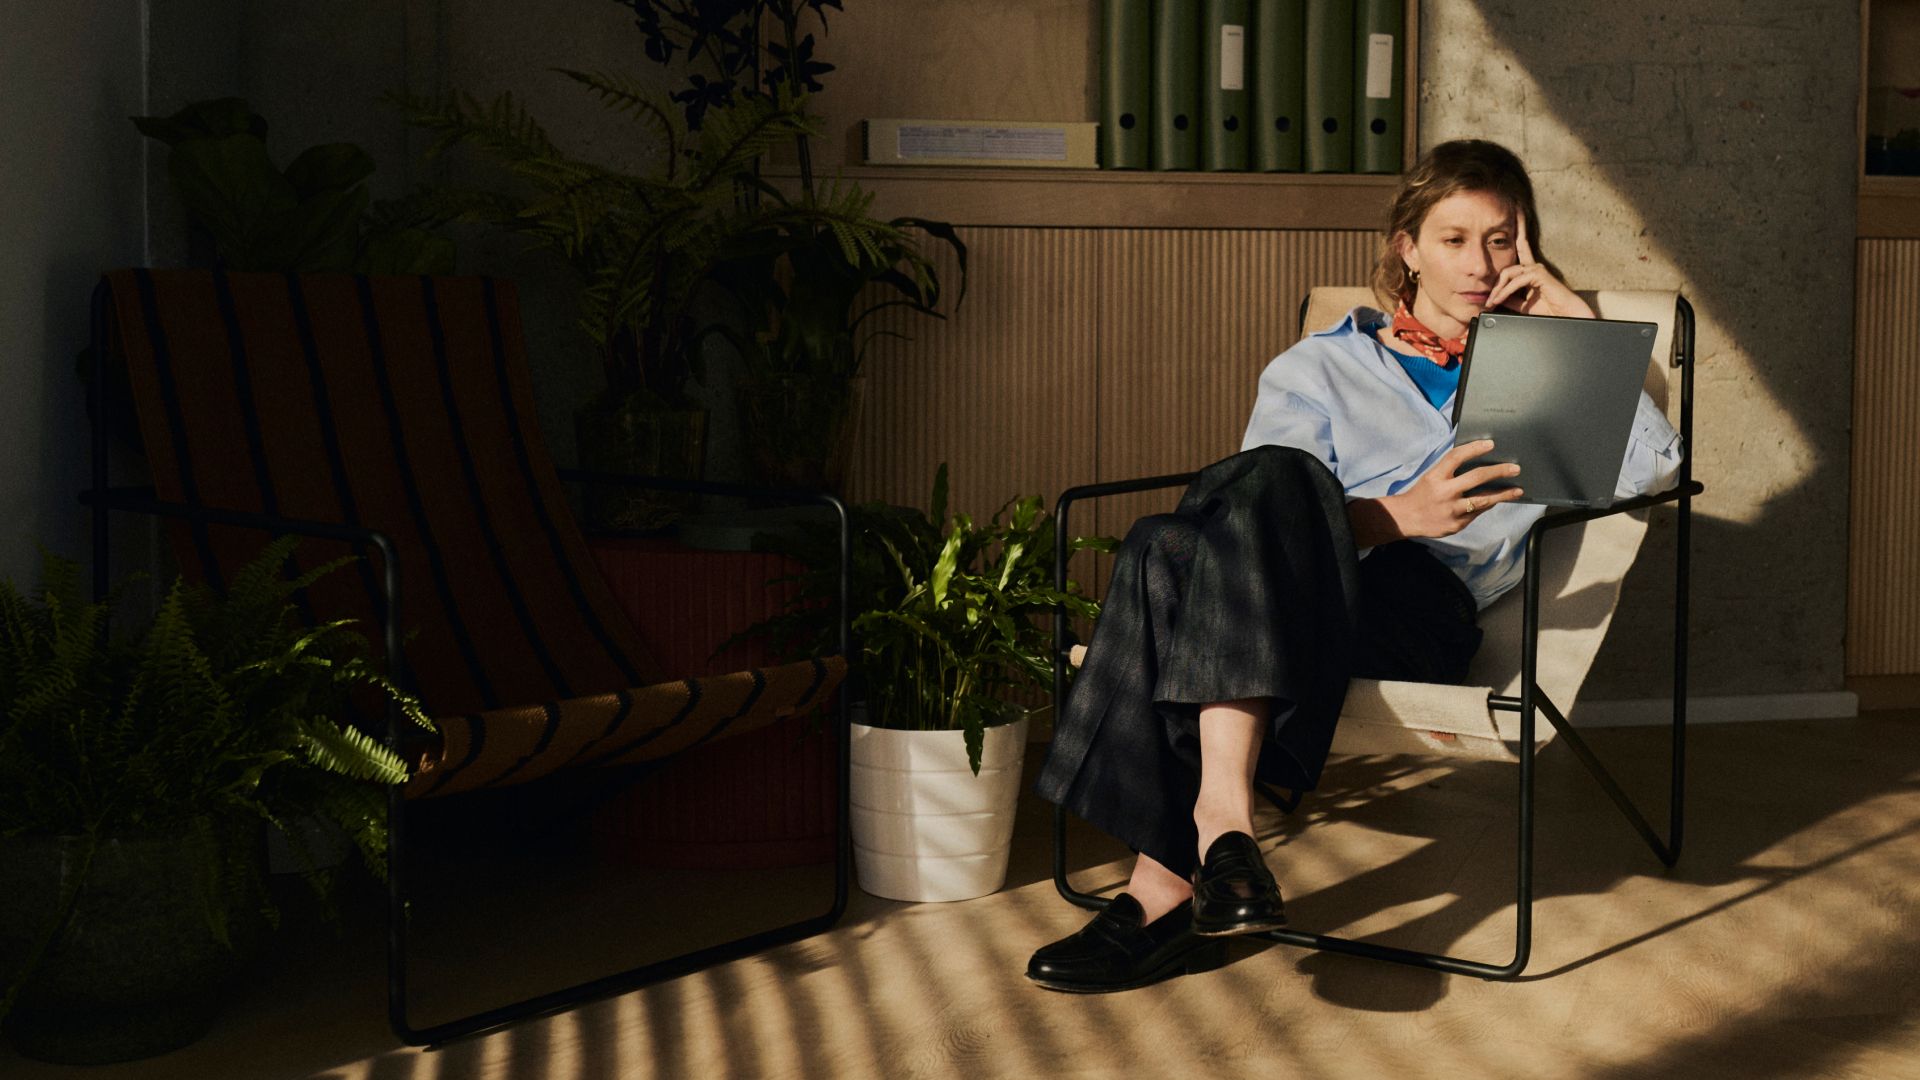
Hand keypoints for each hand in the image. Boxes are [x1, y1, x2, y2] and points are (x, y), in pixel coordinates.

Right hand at [1377, 440, 1524, 539]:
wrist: (1406, 518)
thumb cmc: (1422, 494)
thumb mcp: (1431, 477)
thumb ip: (1450, 470)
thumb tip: (1479, 461)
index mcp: (1435, 477)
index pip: (1456, 457)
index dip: (1474, 448)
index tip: (1491, 444)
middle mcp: (1444, 492)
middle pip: (1476, 477)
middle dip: (1498, 471)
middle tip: (1515, 468)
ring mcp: (1451, 510)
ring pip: (1483, 500)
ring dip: (1503, 494)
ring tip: (1517, 490)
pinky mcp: (1456, 524)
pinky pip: (1478, 513)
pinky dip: (1488, 505)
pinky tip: (1497, 500)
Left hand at [1485, 207, 1594, 318]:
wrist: (1566, 318)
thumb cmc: (1549, 311)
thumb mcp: (1523, 305)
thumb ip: (1510, 298)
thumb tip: (1495, 298)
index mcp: (1531, 272)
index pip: (1521, 247)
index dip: (1517, 230)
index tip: (1512, 213)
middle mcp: (1534, 267)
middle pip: (1507, 267)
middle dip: (1495, 283)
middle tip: (1488, 300)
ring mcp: (1538, 269)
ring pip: (1509, 273)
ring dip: (1498, 290)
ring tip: (1492, 303)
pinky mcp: (1540, 275)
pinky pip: (1516, 280)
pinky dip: (1505, 291)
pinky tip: (1499, 300)